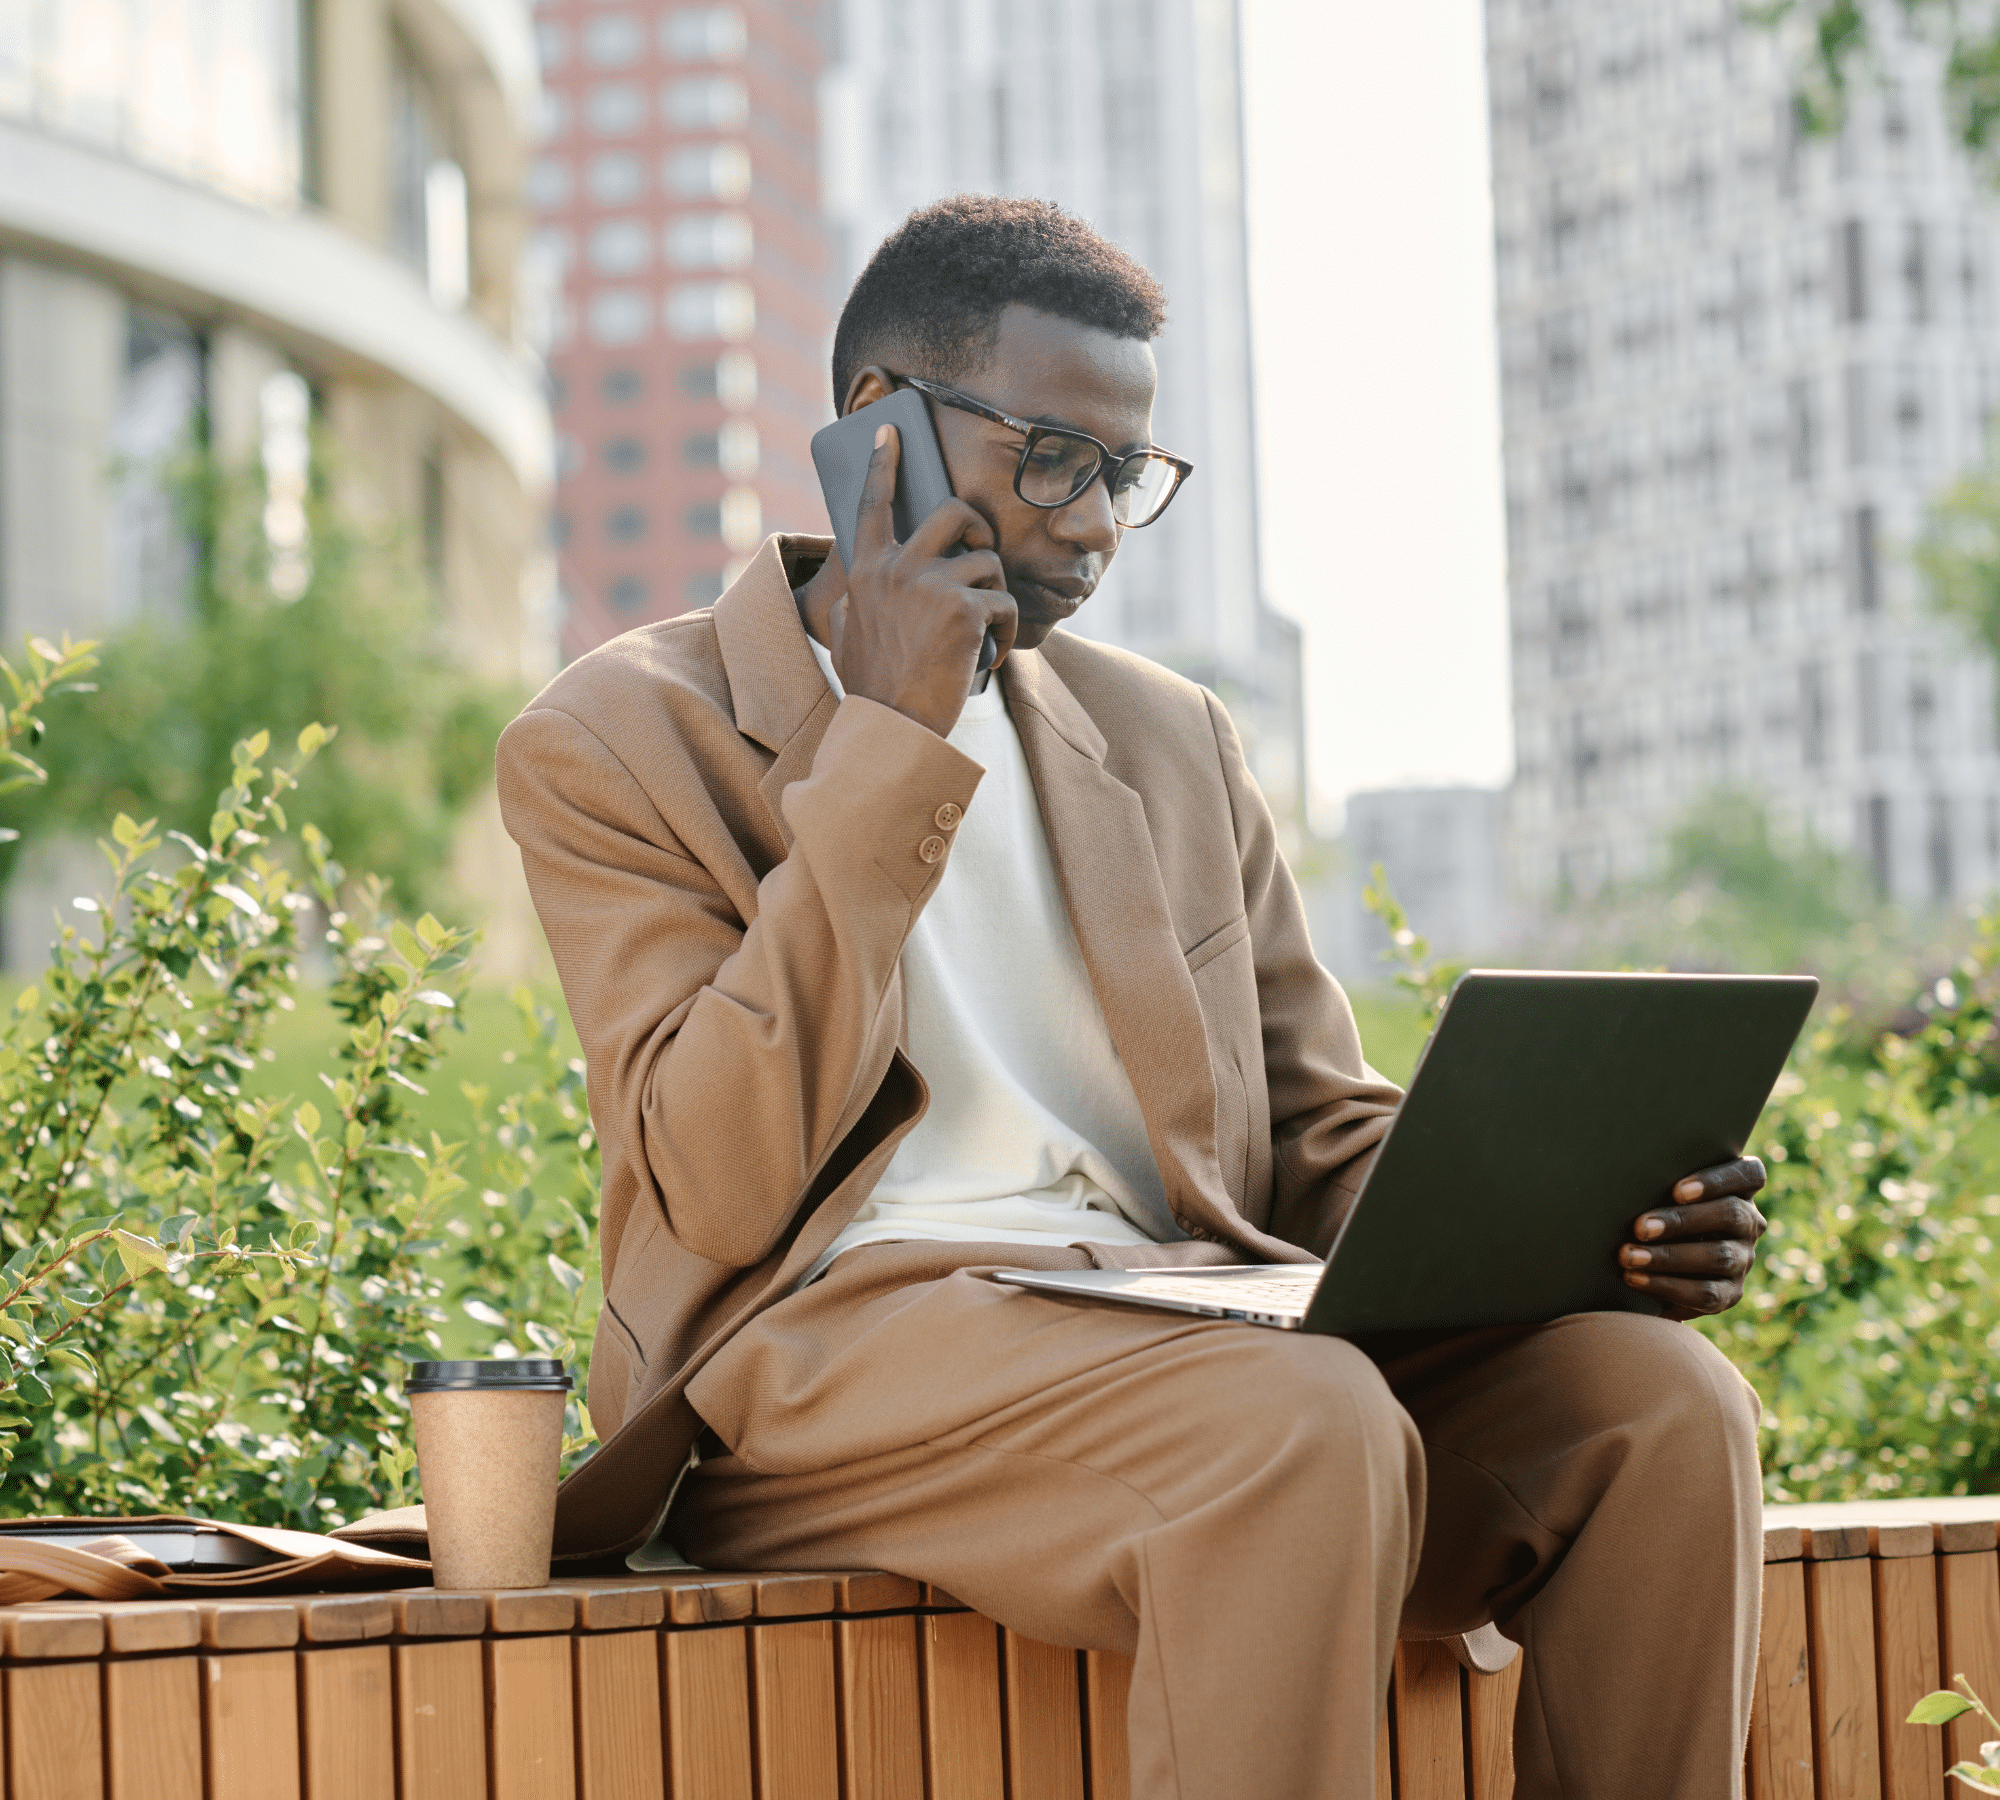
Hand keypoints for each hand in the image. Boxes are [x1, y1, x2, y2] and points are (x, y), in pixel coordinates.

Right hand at [832, 423, 1018, 736]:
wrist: (891, 730)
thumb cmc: (874, 691)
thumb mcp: (851, 637)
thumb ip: (860, 604)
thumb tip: (861, 591)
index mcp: (866, 572)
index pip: (873, 505)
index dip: (884, 465)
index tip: (890, 433)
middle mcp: (896, 569)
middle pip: (953, 512)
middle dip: (978, 526)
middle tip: (981, 551)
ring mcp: (930, 585)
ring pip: (989, 563)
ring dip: (995, 596)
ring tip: (983, 632)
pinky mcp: (964, 609)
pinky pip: (1005, 604)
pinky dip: (1006, 632)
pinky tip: (990, 655)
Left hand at [1618, 1156, 1767, 1320]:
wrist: (1653, 1266)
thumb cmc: (1653, 1213)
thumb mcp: (1660, 1195)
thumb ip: (1659, 1183)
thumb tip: (1624, 1173)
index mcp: (1738, 1190)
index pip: (1751, 1174)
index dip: (1719, 1179)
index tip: (1677, 1190)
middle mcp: (1748, 1223)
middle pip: (1731, 1214)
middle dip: (1682, 1220)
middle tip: (1639, 1227)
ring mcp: (1743, 1259)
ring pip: (1718, 1256)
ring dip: (1669, 1257)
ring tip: (1629, 1256)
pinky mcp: (1730, 1293)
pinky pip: (1706, 1293)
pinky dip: (1666, 1285)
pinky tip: (1635, 1278)